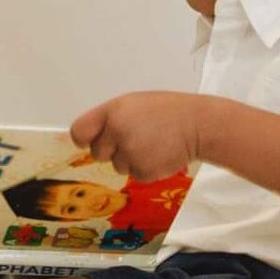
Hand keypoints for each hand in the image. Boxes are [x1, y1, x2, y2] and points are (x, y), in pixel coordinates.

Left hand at [70, 92, 204, 180]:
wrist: (200, 125)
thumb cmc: (169, 112)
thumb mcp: (134, 104)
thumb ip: (110, 118)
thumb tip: (89, 135)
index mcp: (113, 111)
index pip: (79, 131)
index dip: (84, 139)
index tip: (89, 141)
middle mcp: (117, 132)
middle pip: (97, 152)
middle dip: (112, 150)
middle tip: (135, 139)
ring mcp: (130, 152)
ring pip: (117, 166)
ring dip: (131, 159)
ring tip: (152, 143)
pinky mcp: (143, 170)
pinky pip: (134, 175)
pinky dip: (146, 169)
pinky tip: (159, 154)